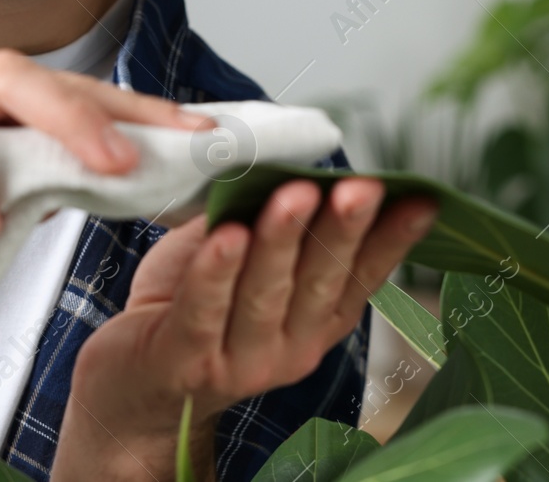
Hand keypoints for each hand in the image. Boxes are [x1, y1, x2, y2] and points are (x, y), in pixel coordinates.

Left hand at [54, 178, 435, 480]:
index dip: (392, 239)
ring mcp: (239, 361)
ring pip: (264, 293)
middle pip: (319, 281)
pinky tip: (226, 236)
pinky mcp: (184, 362)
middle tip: (360, 187)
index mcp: (313, 321)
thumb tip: (289, 164)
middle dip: (342, 230)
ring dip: (281, 240)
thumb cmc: (186, 307)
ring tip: (293, 195)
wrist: (129, 384)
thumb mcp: (235, 259)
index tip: (419, 198)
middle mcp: (289, 347)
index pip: (361, 277)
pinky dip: (216, 272)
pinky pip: (203, 311)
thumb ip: (262, 222)